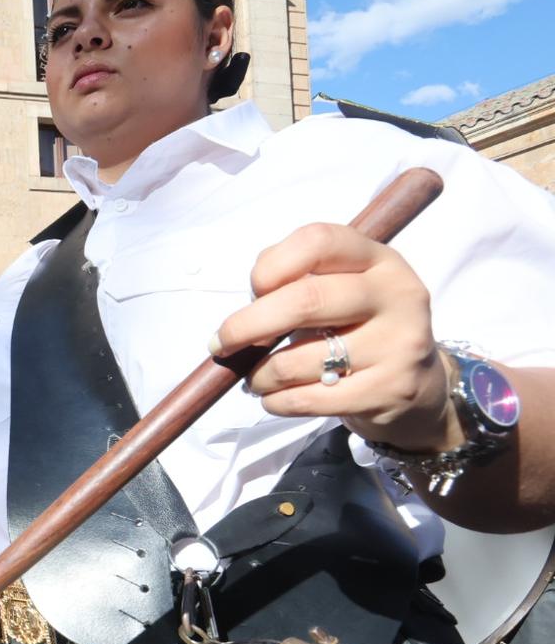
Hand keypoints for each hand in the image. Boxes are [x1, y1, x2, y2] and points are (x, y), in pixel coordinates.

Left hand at [213, 222, 459, 452]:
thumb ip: (298, 281)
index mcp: (380, 260)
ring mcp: (399, 345)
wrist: (420, 387)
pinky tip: (274, 398)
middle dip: (247, 325)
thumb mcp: (343, 290)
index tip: (254, 290)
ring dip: (260, 375)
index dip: (273, 265)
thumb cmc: (361, 330)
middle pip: (305, 301)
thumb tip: (250, 304)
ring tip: (257, 379)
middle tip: (222, 343)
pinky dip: (276, 402)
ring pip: (299, 360)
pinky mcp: (390, 391)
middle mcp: (397, 296)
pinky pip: (309, 399)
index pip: (319, 241)